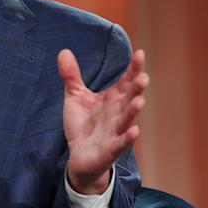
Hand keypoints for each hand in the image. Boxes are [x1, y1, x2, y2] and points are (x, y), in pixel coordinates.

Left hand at [59, 49, 147, 194]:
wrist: (79, 156)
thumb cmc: (83, 125)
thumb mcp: (75, 97)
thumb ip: (71, 76)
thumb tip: (64, 51)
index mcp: (112, 99)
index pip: (126, 81)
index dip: (133, 69)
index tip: (140, 53)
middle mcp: (117, 113)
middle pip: (130, 98)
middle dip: (137, 89)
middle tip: (143, 77)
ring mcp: (115, 131)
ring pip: (127, 119)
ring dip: (133, 111)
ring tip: (140, 100)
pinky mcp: (110, 149)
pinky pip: (121, 143)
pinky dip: (128, 137)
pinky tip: (135, 131)